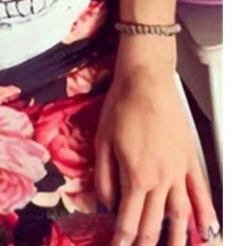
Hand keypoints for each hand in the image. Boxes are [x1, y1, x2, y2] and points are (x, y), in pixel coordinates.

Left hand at [94, 53, 220, 245]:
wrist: (146, 80)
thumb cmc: (122, 105)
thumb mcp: (102, 142)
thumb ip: (104, 178)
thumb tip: (106, 203)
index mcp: (136, 176)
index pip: (129, 220)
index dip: (122, 240)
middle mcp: (160, 179)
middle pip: (154, 223)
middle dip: (145, 243)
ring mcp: (178, 171)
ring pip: (180, 215)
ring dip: (178, 239)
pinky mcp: (189, 159)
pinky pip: (200, 192)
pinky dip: (205, 212)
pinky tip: (207, 228)